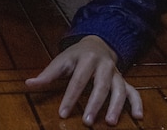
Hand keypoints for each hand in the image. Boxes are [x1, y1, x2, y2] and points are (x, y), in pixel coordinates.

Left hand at [25, 35, 142, 126]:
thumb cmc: (75, 56)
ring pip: (119, 90)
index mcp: (86, 58)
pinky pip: (134, 92)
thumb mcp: (61, 61)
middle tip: (87, 122)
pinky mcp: (124, 81)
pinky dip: (137, 104)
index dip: (70, 98)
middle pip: (100, 86)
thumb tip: (28, 84)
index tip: (63, 114)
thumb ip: (47, 74)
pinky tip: (138, 117)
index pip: (77, 80)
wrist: (97, 43)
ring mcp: (116, 73)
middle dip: (94, 104)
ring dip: (116, 107)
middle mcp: (104, 65)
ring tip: (110, 123)